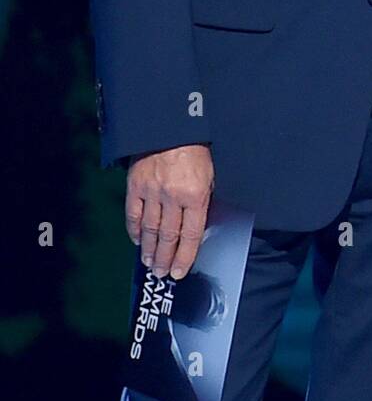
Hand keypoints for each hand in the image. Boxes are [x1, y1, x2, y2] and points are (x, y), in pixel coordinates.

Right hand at [125, 144, 213, 279]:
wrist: (171, 126)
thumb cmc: (196, 151)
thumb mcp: (209, 175)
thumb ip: (202, 201)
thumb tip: (195, 228)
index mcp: (195, 195)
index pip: (190, 235)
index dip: (184, 257)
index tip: (179, 272)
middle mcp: (172, 197)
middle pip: (168, 236)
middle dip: (165, 259)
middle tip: (162, 274)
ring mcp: (151, 192)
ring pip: (149, 229)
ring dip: (149, 250)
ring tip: (149, 264)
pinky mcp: (135, 185)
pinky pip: (133, 214)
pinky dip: (134, 230)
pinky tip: (137, 241)